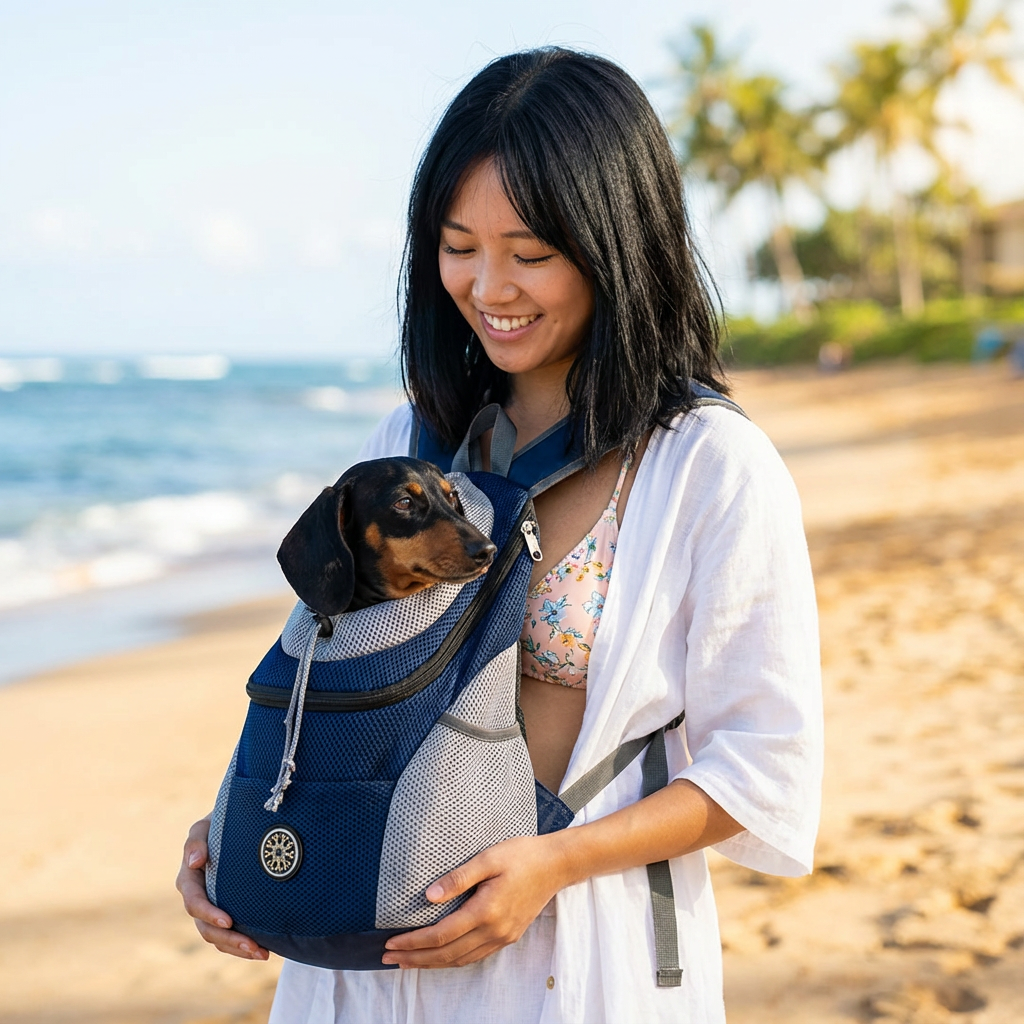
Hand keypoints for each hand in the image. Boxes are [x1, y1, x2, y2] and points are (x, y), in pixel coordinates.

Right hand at [175, 815, 268, 960]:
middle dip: (229, 940)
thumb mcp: (205, 826)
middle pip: (207, 928)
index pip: (195, 903)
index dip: (209, 914)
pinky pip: (229, 936)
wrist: (237, 825)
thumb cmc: (220, 822)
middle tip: (254, 947)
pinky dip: (242, 945)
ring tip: (263, 953)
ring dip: (238, 948)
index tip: (229, 920)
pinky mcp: (225, 912)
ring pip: (218, 937)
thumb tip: (195, 861)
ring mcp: (210, 908)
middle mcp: (197, 898)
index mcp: (189, 879)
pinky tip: (263, 949)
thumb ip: (196, 840)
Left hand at [381, 832, 569, 968]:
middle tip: (389, 959)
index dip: (413, 942)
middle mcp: (494, 931)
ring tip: (408, 962)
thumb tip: (429, 896)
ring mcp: (502, 937)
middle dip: (415, 959)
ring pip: (460, 960)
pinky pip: (474, 956)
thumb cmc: (522, 855)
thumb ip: (458, 878)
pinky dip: (452, 960)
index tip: (391, 943)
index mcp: (486, 911)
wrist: (556, 865)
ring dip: (431, 963)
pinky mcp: (508, 936)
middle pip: (446, 954)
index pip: (440, 935)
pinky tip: (440, 957)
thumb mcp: (488, 858)